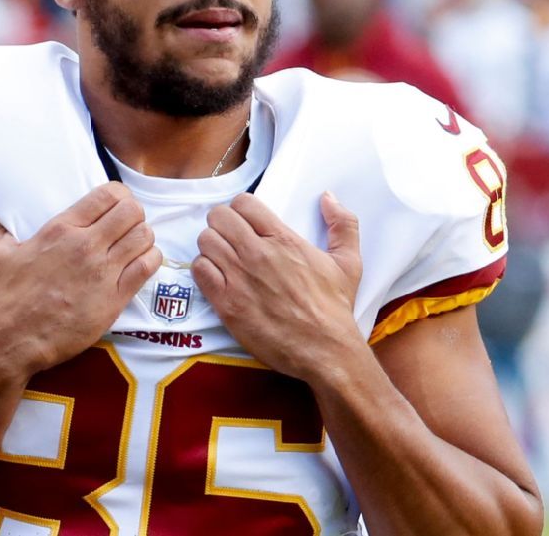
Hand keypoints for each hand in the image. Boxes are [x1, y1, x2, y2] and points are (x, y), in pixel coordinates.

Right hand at [0, 182, 161, 372]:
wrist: (17, 339)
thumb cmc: (9, 298)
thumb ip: (0, 230)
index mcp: (62, 229)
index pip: (107, 195)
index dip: (120, 195)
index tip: (117, 204)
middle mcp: (87, 245)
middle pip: (132, 211)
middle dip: (134, 214)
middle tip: (128, 225)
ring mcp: (103, 271)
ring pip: (144, 236)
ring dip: (144, 237)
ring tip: (135, 244)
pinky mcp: (115, 297)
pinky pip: (147, 266)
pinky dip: (151, 259)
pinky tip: (142, 262)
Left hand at [193, 192, 362, 379]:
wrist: (325, 350)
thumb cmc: (334, 309)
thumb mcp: (348, 262)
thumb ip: (342, 224)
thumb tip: (328, 197)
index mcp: (283, 240)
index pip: (243, 203)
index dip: (241, 209)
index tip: (245, 221)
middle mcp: (257, 254)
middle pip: (218, 217)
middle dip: (222, 224)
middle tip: (230, 237)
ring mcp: (239, 279)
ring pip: (205, 241)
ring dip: (212, 246)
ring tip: (223, 257)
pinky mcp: (226, 304)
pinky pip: (199, 270)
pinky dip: (204, 269)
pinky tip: (217, 277)